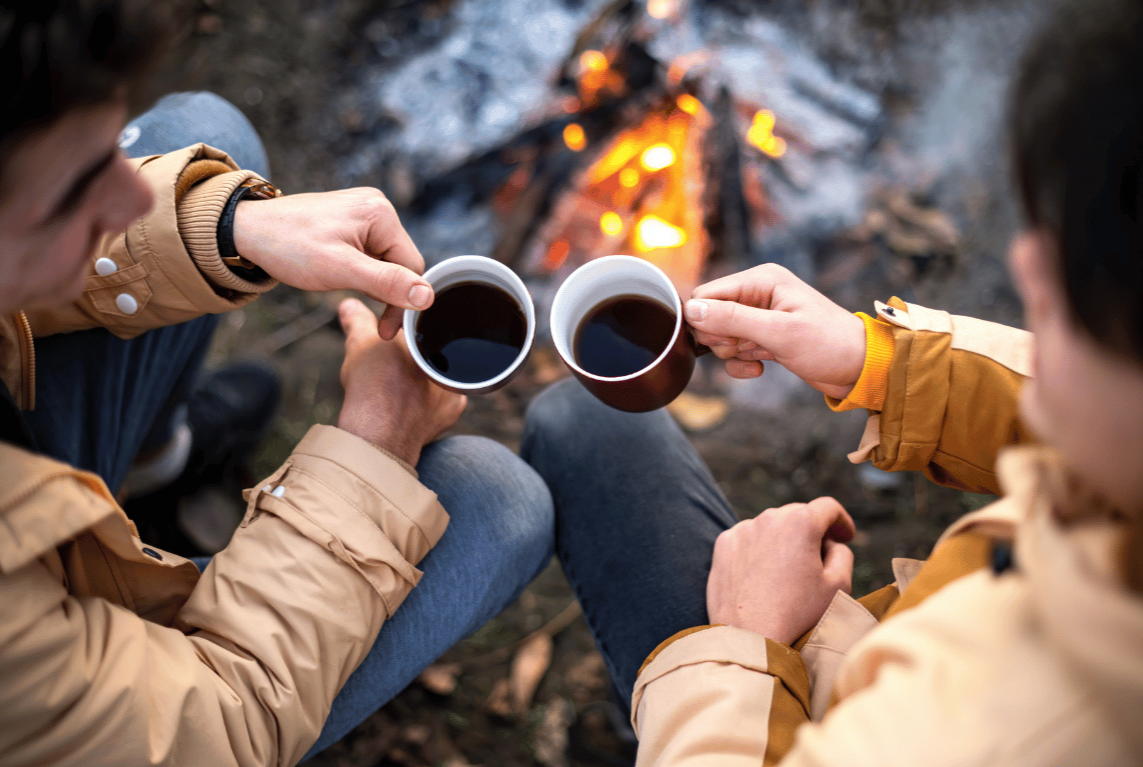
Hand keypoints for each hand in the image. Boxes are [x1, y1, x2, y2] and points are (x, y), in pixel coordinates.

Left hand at [233, 188, 431, 338]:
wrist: (246, 231)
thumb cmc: (289, 247)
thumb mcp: (340, 270)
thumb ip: (386, 283)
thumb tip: (427, 296)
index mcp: (381, 213)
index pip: (412, 266)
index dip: (402, 301)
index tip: (385, 330)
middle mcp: (377, 207)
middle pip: (400, 263)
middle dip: (385, 291)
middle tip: (365, 315)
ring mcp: (364, 213)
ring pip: (385, 262)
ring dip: (371, 283)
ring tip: (342, 289)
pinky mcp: (350, 222)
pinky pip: (369, 254)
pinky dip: (360, 272)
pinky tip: (340, 278)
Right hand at [336, 298, 465, 465]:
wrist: (380, 436)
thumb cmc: (373, 386)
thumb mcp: (360, 345)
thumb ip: (358, 321)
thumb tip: (349, 305)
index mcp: (435, 338)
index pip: (423, 321)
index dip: (401, 326)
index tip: (387, 334)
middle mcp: (453, 362)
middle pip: (432, 349)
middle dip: (412, 351)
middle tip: (391, 358)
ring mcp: (456, 389)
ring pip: (437, 375)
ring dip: (420, 376)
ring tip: (396, 380)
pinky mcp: (452, 413)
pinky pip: (440, 400)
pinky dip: (424, 399)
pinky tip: (408, 400)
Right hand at [685, 264, 865, 398]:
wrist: (861, 368)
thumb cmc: (829, 344)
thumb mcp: (779, 332)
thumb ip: (733, 319)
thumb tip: (690, 310)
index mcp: (761, 279)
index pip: (707, 294)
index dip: (708, 321)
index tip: (730, 339)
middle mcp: (758, 293)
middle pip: (710, 316)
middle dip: (722, 339)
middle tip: (750, 346)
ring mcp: (760, 316)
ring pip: (720, 336)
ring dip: (733, 353)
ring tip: (761, 356)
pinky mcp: (763, 337)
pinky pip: (734, 350)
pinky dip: (741, 363)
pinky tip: (760, 368)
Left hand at [706, 497, 855, 644]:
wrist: (749, 637)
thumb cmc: (797, 613)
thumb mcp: (838, 586)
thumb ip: (843, 554)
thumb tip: (831, 543)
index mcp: (801, 523)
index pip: (828, 508)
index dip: (841, 520)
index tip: (844, 536)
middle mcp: (769, 518)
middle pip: (798, 514)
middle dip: (812, 531)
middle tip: (818, 559)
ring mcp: (742, 529)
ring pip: (771, 526)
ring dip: (783, 540)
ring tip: (786, 573)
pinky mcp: (723, 544)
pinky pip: (748, 538)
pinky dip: (758, 549)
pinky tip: (762, 576)